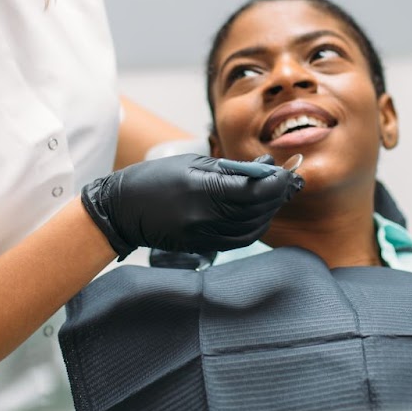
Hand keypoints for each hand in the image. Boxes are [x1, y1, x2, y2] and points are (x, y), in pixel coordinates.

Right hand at [80, 154, 302, 258]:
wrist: (122, 210)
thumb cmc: (154, 179)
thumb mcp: (191, 163)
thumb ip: (231, 168)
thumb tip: (266, 168)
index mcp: (201, 190)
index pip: (253, 192)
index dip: (277, 183)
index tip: (289, 171)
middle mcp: (204, 217)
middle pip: (256, 211)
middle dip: (278, 195)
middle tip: (288, 179)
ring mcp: (203, 236)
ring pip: (252, 229)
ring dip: (269, 212)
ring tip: (275, 194)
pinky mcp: (202, 247)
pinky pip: (240, 240)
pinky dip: (255, 226)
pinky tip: (258, 213)